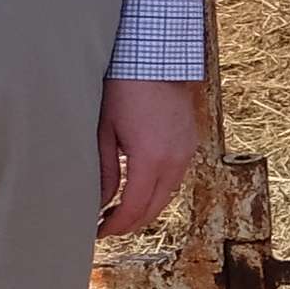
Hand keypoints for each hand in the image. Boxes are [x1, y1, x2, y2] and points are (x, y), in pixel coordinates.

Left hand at [100, 78, 199, 239]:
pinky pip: (175, 176)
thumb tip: (99, 202)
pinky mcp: (190, 141)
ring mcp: (187, 150)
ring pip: (167, 194)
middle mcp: (175, 159)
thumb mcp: (104, 130)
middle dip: (131, 223)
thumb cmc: (124, 87)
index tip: (99, 232)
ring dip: (146, 207)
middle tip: (107, 227)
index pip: (134, 207)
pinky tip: (140, 186)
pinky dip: (158, 189)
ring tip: (121, 210)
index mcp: (151, 158)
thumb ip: (102, 171)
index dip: (116, 226)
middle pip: (155, 207)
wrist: (157, 57)